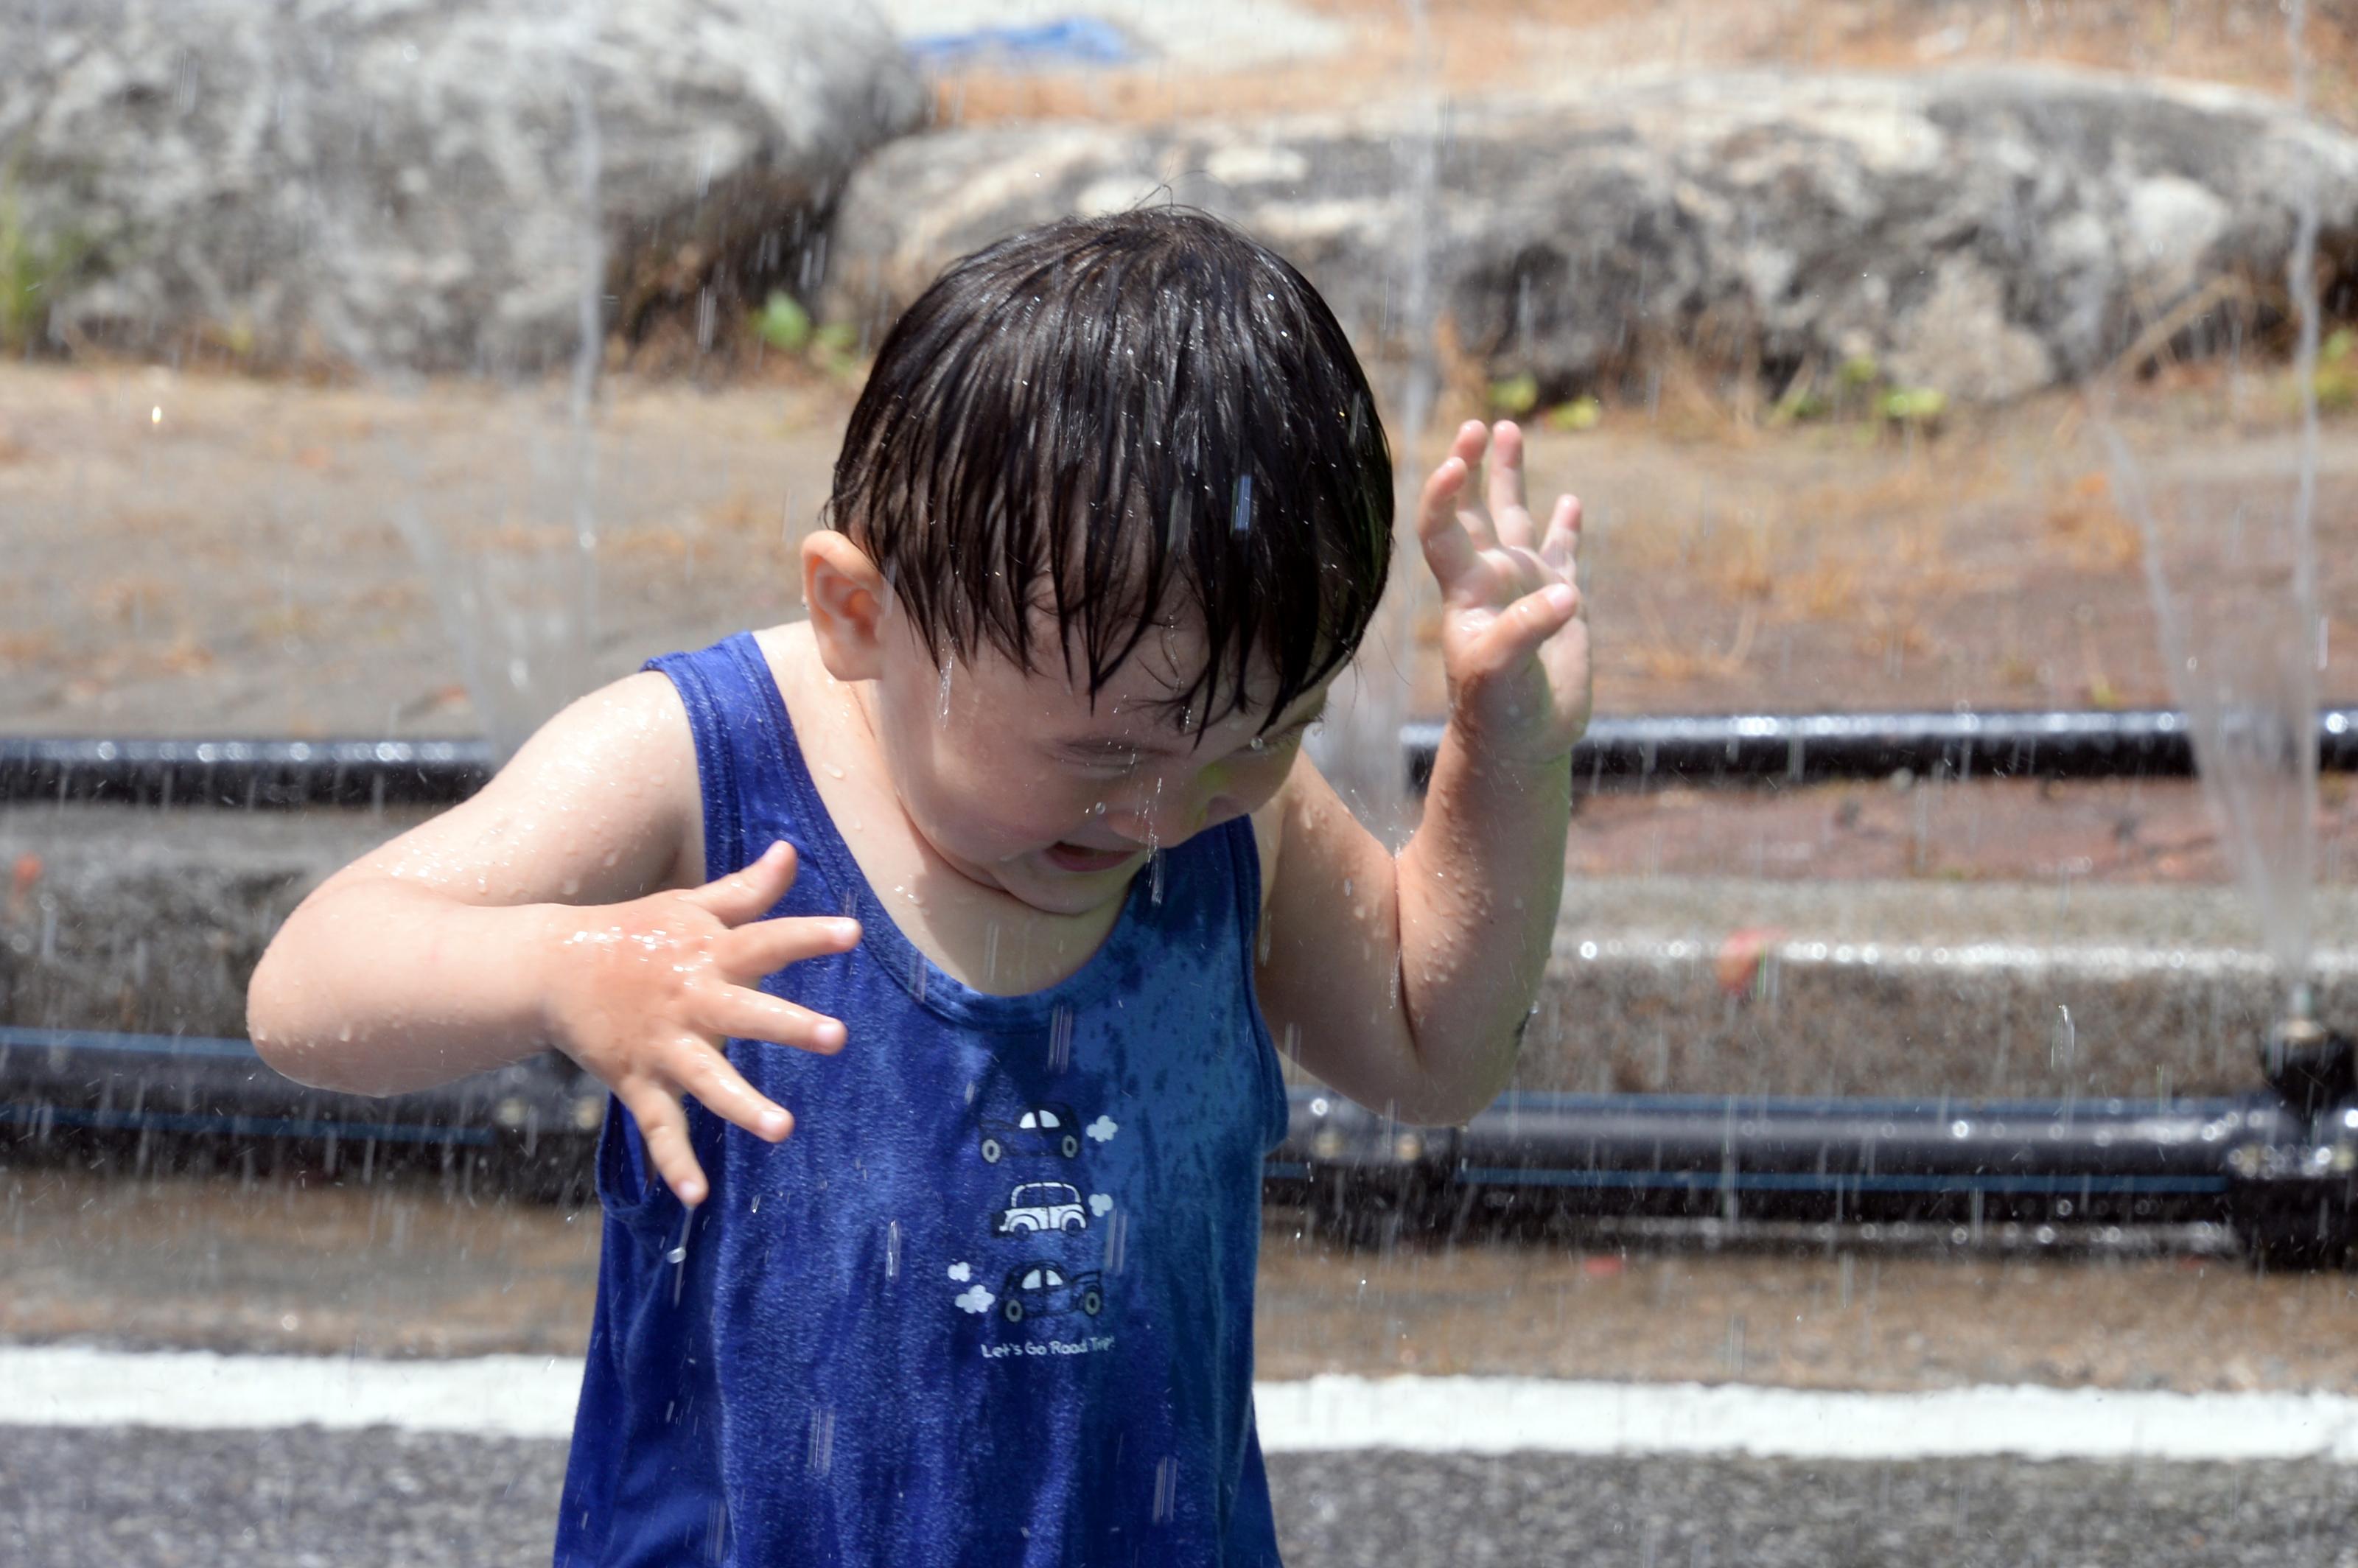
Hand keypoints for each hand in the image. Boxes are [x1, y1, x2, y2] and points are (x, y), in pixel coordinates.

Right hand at [540, 840, 857, 1206]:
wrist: (551, 967)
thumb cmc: (637, 934)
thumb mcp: (691, 906)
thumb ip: (747, 889)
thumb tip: (793, 850)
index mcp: (710, 954)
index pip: (766, 940)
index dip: (808, 936)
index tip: (852, 933)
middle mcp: (692, 1000)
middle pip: (746, 1013)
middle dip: (790, 1025)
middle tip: (838, 1036)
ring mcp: (664, 1045)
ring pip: (708, 1080)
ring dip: (744, 1105)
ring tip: (783, 1129)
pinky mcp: (638, 1081)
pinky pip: (659, 1128)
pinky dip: (674, 1163)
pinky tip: (696, 1196)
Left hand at [1416, 419, 1591, 766]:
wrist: (1519, 743)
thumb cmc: (1497, 711)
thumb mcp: (1502, 672)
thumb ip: (1527, 630)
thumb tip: (1565, 595)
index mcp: (1466, 590)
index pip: (1443, 530)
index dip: (1444, 496)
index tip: (1457, 463)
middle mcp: (1491, 578)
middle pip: (1475, 510)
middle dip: (1475, 467)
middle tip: (1478, 425)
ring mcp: (1525, 586)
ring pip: (1516, 518)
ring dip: (1512, 476)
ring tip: (1508, 429)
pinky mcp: (1560, 604)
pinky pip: (1562, 554)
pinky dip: (1566, 528)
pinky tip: (1570, 501)